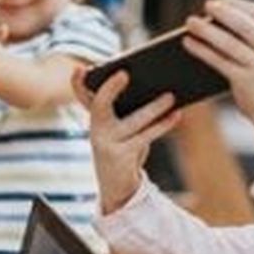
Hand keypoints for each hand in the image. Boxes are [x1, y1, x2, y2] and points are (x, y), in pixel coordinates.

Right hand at [72, 67, 180, 214]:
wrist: (118, 185)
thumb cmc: (124, 147)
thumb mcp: (121, 127)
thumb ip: (128, 107)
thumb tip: (160, 88)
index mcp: (95, 117)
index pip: (82, 95)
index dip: (77, 83)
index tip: (81, 69)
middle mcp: (95, 129)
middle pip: (99, 105)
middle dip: (110, 89)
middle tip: (125, 73)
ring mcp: (106, 144)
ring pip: (131, 121)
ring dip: (152, 108)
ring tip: (171, 95)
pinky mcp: (120, 157)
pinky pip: (145, 137)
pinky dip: (162, 125)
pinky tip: (176, 115)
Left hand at [182, 0, 253, 162]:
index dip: (237, 5)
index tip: (218, 1)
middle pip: (245, 25)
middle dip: (223, 12)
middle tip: (205, 5)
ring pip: (229, 43)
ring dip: (207, 30)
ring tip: (190, 22)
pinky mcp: (244, 81)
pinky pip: (218, 61)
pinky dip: (202, 50)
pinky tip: (188, 43)